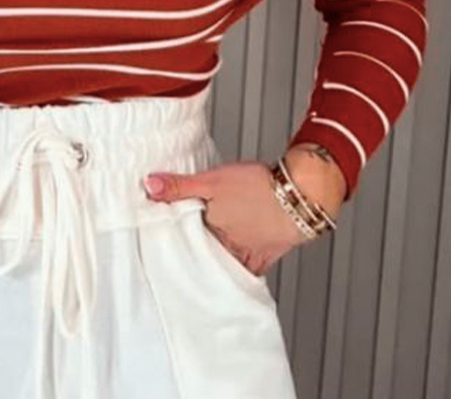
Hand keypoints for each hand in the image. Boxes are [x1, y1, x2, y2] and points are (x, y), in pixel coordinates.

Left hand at [143, 161, 306, 275]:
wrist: (301, 195)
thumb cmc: (258, 188)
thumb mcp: (212, 181)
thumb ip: (180, 186)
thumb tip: (149, 186)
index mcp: (212, 234)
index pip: (185, 241)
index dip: (174, 238)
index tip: (161, 240)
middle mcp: (229, 250)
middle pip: (204, 254)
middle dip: (192, 252)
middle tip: (177, 253)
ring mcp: (248, 255)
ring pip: (223, 263)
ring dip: (213, 261)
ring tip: (199, 260)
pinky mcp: (266, 256)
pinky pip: (247, 270)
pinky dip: (237, 269)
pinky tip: (230, 268)